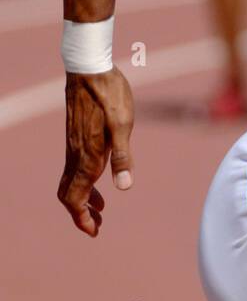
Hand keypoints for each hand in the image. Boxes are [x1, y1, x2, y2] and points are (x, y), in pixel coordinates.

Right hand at [57, 67, 134, 236]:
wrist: (89, 68)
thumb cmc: (110, 94)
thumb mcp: (123, 124)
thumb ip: (123, 156)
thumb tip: (123, 187)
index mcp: (88, 156)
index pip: (75, 198)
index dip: (81, 219)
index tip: (94, 232)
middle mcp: (76, 154)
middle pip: (68, 195)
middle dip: (81, 215)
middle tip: (97, 226)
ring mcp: (74, 145)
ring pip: (71, 182)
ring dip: (84, 200)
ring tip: (102, 210)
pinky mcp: (76, 137)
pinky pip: (75, 168)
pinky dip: (85, 182)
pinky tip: (101, 179)